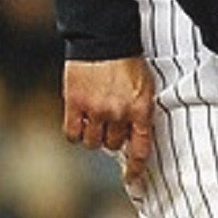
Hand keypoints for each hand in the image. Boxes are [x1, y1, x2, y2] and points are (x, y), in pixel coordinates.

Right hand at [63, 57, 154, 183]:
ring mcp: (96, 110)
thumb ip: (140, 113)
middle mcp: (119, 113)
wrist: (104, 39)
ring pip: (92, 143)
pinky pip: (72, 134)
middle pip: (113, 145)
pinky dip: (75, 133)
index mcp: (141, 109)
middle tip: (108, 123)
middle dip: (111, 137)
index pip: (140, 148)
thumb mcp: (145, 87)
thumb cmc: (127, 62)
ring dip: (93, 135)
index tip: (131, 178)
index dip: (136, 168)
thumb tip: (133, 138)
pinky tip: (79, 121)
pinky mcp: (75, 104)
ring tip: (94, 120)